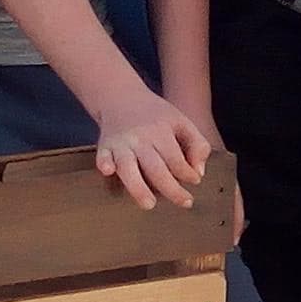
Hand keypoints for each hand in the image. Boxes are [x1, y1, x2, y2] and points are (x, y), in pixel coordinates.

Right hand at [84, 88, 211, 208]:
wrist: (122, 97)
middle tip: (185, 202)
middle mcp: (141, 139)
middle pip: (155, 167)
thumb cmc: (156, 116)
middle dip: (171, 188)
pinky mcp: (104, 146)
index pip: (176, 158)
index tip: (195, 182)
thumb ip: (198, 145)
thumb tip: (198, 173)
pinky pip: (102, 156)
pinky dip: (103, 162)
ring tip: (149, 204)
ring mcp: (121, 143)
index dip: (187, 173)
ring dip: (138, 186)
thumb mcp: (182, 122)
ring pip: (128, 167)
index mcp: (161, 132)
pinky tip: (108, 171)